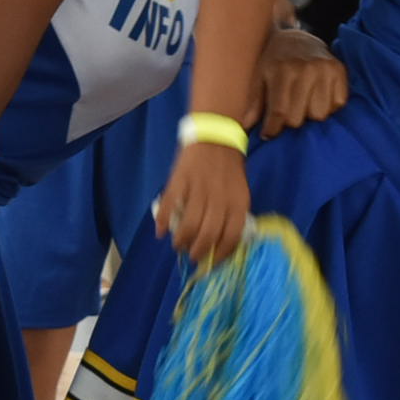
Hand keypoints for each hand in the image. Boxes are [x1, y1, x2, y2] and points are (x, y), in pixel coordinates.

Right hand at [153, 139, 251, 265]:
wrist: (215, 137)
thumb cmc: (229, 169)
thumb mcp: (240, 192)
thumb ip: (233, 215)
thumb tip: (223, 243)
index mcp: (238, 202)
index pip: (232, 236)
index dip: (221, 254)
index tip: (213, 262)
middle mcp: (220, 198)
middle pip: (209, 234)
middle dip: (199, 252)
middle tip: (193, 257)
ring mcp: (199, 189)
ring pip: (189, 224)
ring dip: (182, 240)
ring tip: (179, 245)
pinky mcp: (181, 180)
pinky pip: (170, 205)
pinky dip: (162, 222)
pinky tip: (160, 232)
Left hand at [255, 27, 347, 134]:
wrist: (297, 37)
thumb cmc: (274, 61)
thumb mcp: (259, 76)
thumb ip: (254, 102)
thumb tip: (245, 126)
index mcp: (283, 70)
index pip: (280, 112)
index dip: (273, 129)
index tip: (268, 134)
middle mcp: (307, 69)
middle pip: (299, 118)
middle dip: (290, 120)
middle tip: (287, 110)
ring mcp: (326, 69)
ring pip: (320, 114)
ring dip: (310, 113)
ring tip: (304, 102)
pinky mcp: (340, 71)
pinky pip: (338, 104)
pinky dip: (328, 105)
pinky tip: (318, 95)